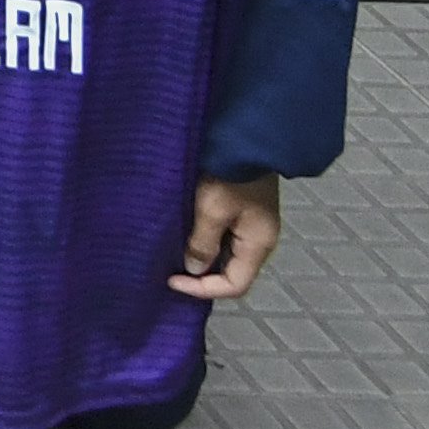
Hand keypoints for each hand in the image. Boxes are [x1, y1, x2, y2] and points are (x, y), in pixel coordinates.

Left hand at [175, 172, 282, 298]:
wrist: (245, 139)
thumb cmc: (230, 175)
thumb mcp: (212, 209)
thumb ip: (203, 242)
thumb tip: (194, 269)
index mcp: (258, 244)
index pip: (235, 285)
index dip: (203, 289)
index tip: (171, 280)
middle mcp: (259, 240)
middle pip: (231, 273)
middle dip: (201, 276)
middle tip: (168, 271)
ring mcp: (252, 225)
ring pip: (226, 256)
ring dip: (201, 258)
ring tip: (172, 256)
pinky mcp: (242, 211)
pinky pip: (223, 237)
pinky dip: (204, 242)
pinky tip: (184, 236)